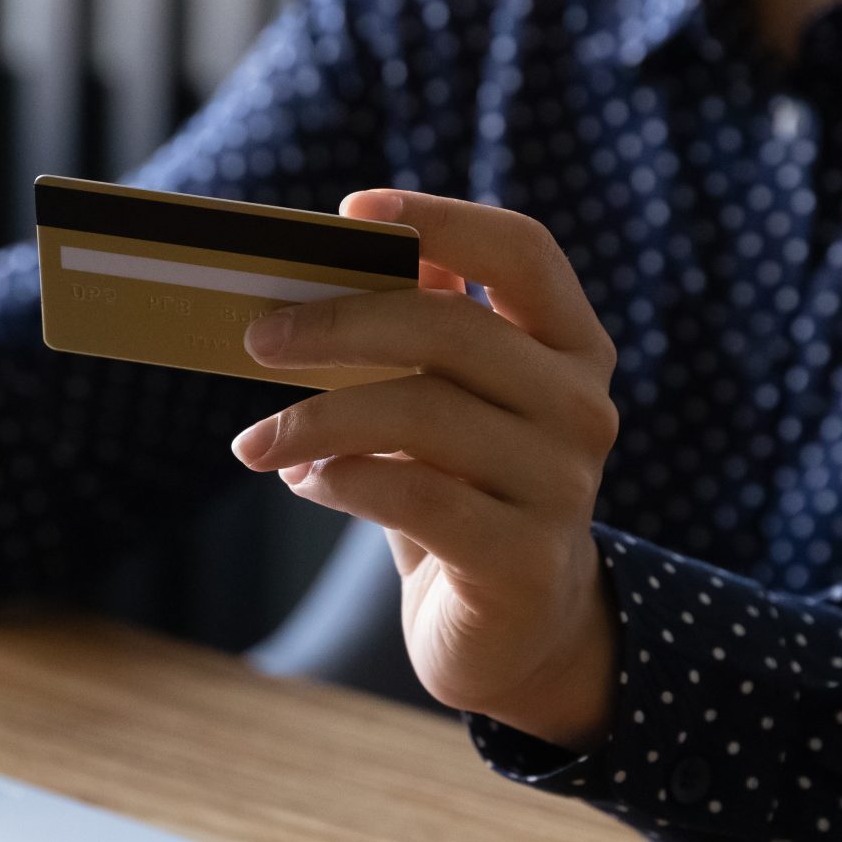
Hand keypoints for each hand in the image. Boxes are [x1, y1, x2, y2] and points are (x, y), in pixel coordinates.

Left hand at [230, 192, 620, 749]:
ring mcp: (564, 487)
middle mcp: (583, 408)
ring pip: (422, 415)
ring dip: (316, 419)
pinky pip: (415, 497)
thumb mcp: (450, 401)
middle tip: (258, 338)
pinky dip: (342, 480)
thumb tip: (351, 248)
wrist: (515, 631)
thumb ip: (424, 329)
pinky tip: (303, 482)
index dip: (442, 219)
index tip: (353, 211)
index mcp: (573, 347)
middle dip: (340, 323)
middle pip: (453, 329)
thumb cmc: (465, 489)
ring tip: (257, 442)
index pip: (523, 252)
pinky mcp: (526, 560)